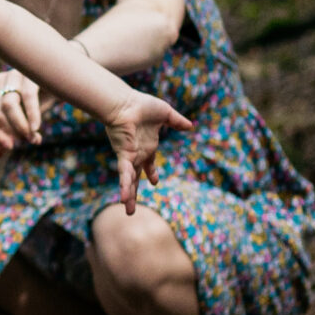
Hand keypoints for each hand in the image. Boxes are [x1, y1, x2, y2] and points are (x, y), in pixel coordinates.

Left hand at [0, 69, 44, 154]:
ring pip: (8, 105)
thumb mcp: (23, 119)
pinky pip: (28, 96)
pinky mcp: (29, 72)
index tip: (9, 148)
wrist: (61, 81)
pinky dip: (32, 115)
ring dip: (21, 125)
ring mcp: (12, 74)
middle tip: (27, 141)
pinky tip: (37, 128)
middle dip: (12, 132)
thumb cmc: (39, 100)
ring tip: (33, 138)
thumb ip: (8, 134)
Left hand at [102, 90, 190, 212]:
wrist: (126, 103)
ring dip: (129, 195)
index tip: (154, 181)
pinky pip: (125, 174)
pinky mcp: (124, 156)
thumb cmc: (142, 105)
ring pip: (130, 180)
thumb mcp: (165, 114)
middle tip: (131, 209)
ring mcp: (130, 156)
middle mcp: (137, 154)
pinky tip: (125, 198)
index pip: (149, 164)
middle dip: (134, 192)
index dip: (151, 172)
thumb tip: (190, 126)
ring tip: (129, 211)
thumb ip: (177, 121)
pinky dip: (126, 185)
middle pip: (136, 178)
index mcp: (147, 146)